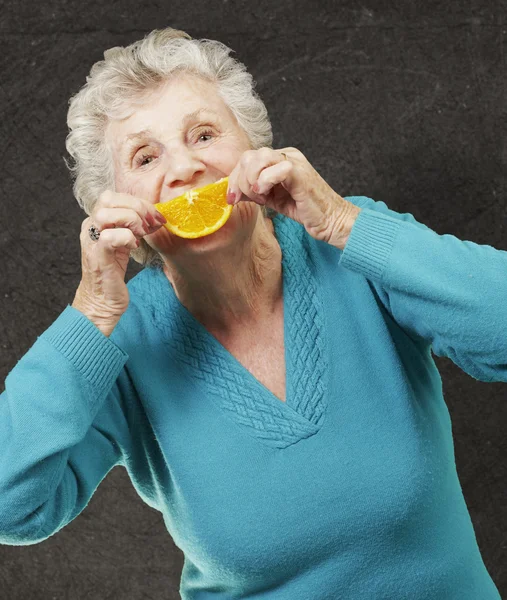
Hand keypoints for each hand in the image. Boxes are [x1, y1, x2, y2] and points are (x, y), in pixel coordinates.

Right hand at [72, 189, 166, 334]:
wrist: (102, 301)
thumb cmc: (113, 273)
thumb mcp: (125, 243)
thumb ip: (134, 226)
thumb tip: (155, 215)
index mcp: (97, 222)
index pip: (115, 196)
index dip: (139, 202)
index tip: (156, 217)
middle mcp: (90, 227)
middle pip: (108, 198)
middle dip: (137, 206)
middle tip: (151, 224)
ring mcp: (91, 240)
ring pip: (106, 213)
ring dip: (131, 219)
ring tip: (142, 234)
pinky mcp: (98, 256)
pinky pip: (110, 236)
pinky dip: (127, 238)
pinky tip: (134, 247)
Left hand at [226, 147, 360, 246]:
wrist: (330, 220)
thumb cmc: (304, 210)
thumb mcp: (271, 199)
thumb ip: (254, 191)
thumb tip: (232, 192)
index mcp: (278, 159)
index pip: (247, 159)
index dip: (234, 178)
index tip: (232, 198)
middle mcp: (286, 155)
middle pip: (249, 156)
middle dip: (240, 180)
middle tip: (246, 199)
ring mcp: (294, 161)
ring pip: (259, 158)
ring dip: (251, 181)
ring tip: (260, 197)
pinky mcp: (300, 172)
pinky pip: (276, 168)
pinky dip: (264, 181)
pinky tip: (265, 195)